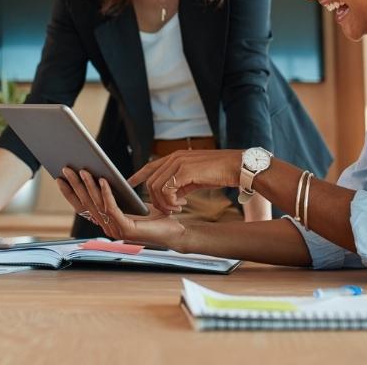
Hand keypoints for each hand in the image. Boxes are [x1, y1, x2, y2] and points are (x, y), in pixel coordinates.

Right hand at [58, 167, 184, 246]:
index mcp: (107, 221)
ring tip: (84, 170)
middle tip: (67, 169)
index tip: (61, 177)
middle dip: (75, 185)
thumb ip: (118, 196)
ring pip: (97, 204)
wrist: (174, 231)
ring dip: (89, 186)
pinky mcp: (125, 228)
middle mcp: (107, 227)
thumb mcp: (133, 203)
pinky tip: (104, 180)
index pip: (83, 206)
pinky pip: (112, 207)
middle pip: (86, 204)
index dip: (71, 192)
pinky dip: (106, 193)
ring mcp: (115, 229)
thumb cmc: (156, 216)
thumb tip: (103, 178)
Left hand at [127, 149, 241, 213]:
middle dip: (155, 199)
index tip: (128, 184)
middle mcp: (175, 157)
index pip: (150, 166)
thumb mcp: (196, 176)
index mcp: (177, 156)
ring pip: (156, 187)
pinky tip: (182, 204)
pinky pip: (167, 190)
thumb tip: (172, 195)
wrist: (237, 166)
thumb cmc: (220, 171)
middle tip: (170, 209)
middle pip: (151, 181)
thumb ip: (181, 182)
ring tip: (177, 208)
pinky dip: (170, 201)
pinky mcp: (185, 171)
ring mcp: (179, 163)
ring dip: (163, 203)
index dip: (138, 176)